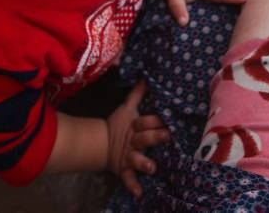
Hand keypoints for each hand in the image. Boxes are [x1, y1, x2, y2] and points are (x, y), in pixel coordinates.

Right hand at [106, 81, 169, 197]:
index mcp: (136, 125)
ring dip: (144, 163)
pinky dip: (132, 185)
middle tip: (167, 136)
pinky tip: (139, 193)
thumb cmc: (119, 125)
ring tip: (152, 168)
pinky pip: (128, 178)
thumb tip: (146, 76)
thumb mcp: (127, 108)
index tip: (167, 120)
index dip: (154, 120)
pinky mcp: (124, 170)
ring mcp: (129, 156)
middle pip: (145, 138)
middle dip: (155, 137)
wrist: (101, 143)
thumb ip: (137, 94)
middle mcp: (134, 141)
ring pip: (137, 159)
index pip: (146, 121)